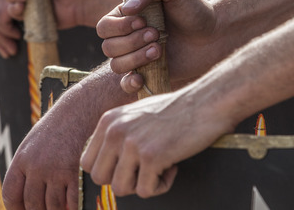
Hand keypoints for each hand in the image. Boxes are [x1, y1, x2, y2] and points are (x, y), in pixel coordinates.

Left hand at [3, 70, 129, 209]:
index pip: (11, 194)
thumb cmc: (55, 130)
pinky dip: (71, 207)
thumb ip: (26, 168)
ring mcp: (54, 170)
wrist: (76, 112)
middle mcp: (35, 166)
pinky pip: (70, 200)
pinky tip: (72, 207)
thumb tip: (23, 197)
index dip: (15, 209)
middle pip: (32, 204)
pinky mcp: (72, 171)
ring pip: (52, 206)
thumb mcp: (32, 144)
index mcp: (21, 159)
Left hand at [80, 89, 232, 197]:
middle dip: (122, 180)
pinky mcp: (151, 156)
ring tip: (159, 167)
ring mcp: (132, 144)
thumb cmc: (176, 110)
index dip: (108, 171)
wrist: (205, 102)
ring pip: (119, 189)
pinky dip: (160, 185)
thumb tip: (107, 165)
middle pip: (99, 178)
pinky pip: (145, 191)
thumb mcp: (136, 115)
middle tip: (143, 170)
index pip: (88, 162)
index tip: (128, 167)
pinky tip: (172, 167)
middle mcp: (115, 131)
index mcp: (108, 121)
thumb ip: (117, 134)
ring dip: (141, 185)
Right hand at [96, 0, 216, 92]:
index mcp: (127, 16)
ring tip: (159, 50)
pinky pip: (125, 85)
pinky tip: (142, 78)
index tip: (144, 20)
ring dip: (135, 59)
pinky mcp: (147, 74)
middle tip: (156, 33)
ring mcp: (136, 56)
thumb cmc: (193, 8)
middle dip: (130, 42)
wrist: (214, 34)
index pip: (104, 26)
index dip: (120, 26)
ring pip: (116, 65)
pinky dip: (129, 83)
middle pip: (107, 47)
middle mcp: (127, 37)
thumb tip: (127, 8)